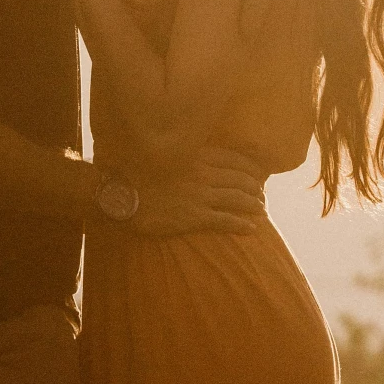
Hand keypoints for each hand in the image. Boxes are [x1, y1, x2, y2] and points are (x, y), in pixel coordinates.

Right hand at [130, 145, 266, 238]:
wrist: (121, 195)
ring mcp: (199, 195)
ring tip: (261, 211)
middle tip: (262, 196)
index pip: (235, 160)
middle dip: (256, 188)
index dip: (251, 169)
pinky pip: (225, 220)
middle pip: (240, 179)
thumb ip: (184, 154)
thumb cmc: (138, 175)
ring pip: (237, 198)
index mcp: (196, 156)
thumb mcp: (164, 155)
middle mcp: (202, 174)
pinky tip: (251, 229)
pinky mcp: (194, 217)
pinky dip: (242, 224)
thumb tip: (195, 156)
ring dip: (254, 205)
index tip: (259, 175)